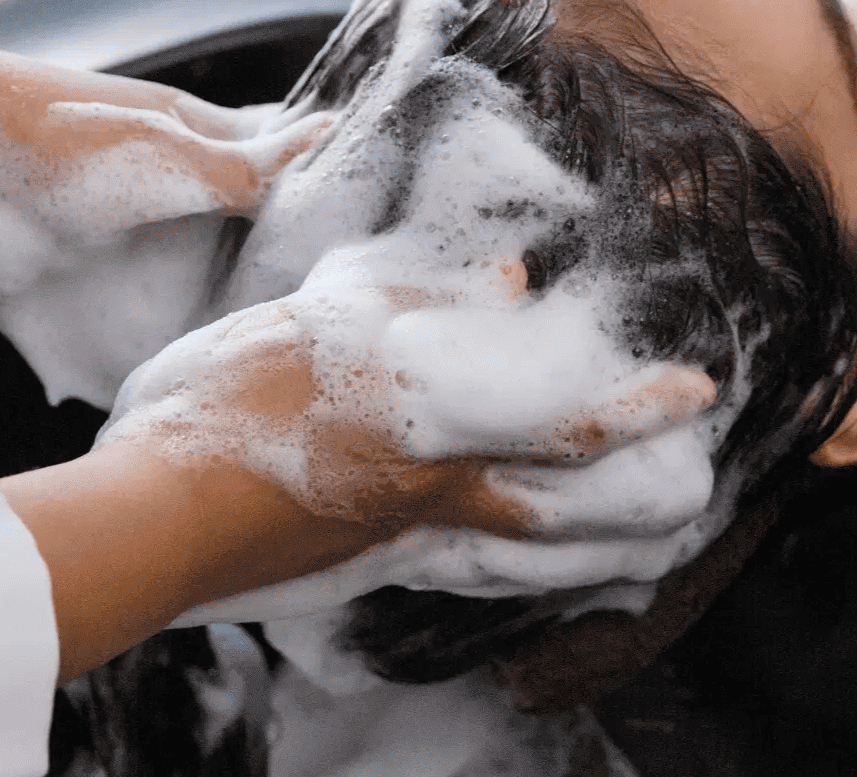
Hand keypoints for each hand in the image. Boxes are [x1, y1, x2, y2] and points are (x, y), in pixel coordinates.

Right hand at [97, 272, 718, 603]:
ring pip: (544, 560)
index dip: (641, 407)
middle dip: (651, 499)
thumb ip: (423, 301)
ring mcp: (418, 543)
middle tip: (698, 486)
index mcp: (430, 418)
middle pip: (578, 512)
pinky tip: (549, 566)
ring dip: (613, 550)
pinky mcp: (385, 574)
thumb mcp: (323, 322)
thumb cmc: (227, 403)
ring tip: (655, 539)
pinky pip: (485, 577)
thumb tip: (511, 278)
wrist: (158, 517)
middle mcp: (443, 491)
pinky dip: (538, 573)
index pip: (565, 418)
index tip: (697, 390)